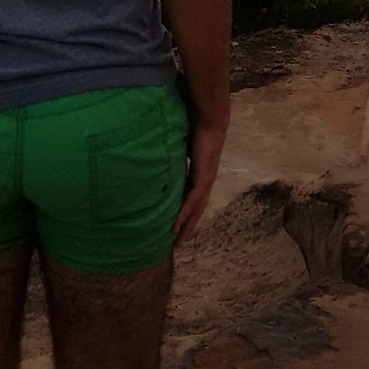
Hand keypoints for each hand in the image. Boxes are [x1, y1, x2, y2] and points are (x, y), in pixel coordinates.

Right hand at [172, 121, 226, 245]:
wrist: (210, 122)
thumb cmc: (196, 130)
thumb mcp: (181, 149)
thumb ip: (173, 157)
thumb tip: (159, 159)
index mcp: (199, 177)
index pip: (192, 201)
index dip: (185, 215)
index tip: (175, 228)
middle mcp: (204, 182)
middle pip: (196, 211)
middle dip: (186, 228)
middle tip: (176, 245)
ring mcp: (205, 182)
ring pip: (195, 210)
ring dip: (186, 226)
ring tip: (176, 241)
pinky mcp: (203, 178)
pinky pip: (193, 199)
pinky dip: (184, 213)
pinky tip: (176, 224)